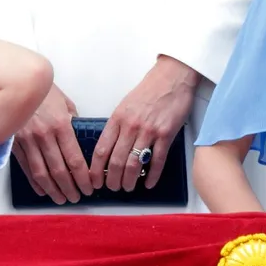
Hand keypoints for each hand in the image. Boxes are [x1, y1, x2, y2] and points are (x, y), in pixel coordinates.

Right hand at [11, 83, 92, 203]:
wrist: (17, 81)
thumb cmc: (43, 90)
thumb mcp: (66, 103)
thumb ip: (73, 121)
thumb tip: (78, 136)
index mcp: (61, 125)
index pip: (75, 159)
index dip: (83, 177)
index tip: (89, 186)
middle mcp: (45, 135)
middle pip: (60, 170)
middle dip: (70, 187)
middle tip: (77, 197)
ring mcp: (28, 140)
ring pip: (42, 173)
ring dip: (53, 189)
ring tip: (61, 198)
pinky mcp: (15, 143)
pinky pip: (26, 167)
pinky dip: (35, 181)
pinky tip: (43, 190)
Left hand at [89, 55, 198, 192]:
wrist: (171, 78)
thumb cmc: (149, 90)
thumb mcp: (125, 105)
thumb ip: (117, 125)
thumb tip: (110, 147)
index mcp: (117, 118)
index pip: (101, 150)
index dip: (95, 169)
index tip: (93, 180)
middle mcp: (131, 126)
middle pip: (116, 161)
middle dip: (112, 180)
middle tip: (112, 188)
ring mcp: (149, 131)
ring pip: (134, 163)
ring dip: (129, 180)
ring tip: (128, 187)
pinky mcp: (166, 134)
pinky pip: (157, 160)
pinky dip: (152, 175)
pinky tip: (148, 183)